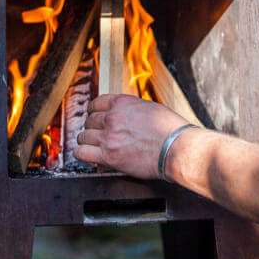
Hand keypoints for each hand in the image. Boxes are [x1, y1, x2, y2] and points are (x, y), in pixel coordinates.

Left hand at [74, 94, 190, 179]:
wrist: (176, 147)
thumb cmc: (170, 129)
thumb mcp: (149, 108)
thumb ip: (131, 110)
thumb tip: (124, 116)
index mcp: (122, 103)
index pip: (96, 103)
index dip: (94, 111)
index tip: (95, 117)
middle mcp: (112, 117)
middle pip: (89, 120)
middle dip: (92, 127)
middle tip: (97, 134)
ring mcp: (109, 136)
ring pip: (83, 136)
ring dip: (87, 141)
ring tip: (92, 145)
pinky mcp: (109, 155)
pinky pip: (82, 153)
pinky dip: (81, 154)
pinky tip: (86, 155)